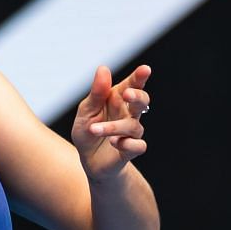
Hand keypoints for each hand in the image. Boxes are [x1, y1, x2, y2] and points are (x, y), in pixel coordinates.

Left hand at [69, 63, 151, 178]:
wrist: (88, 160)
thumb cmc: (88, 131)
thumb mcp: (86, 111)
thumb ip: (96, 92)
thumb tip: (103, 69)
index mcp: (117, 99)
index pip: (131, 85)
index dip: (139, 77)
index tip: (145, 69)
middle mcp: (128, 114)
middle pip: (142, 101)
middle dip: (138, 96)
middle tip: (128, 94)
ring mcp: (131, 132)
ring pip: (133, 126)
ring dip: (113, 127)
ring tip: (94, 129)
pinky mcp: (131, 149)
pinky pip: (138, 145)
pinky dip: (127, 143)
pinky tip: (114, 142)